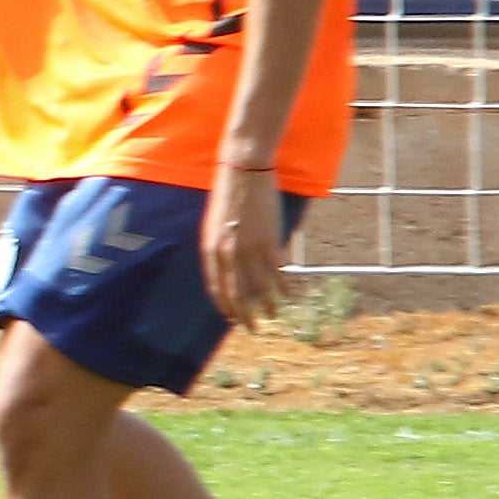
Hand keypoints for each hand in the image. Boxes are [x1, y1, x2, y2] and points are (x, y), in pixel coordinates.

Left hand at [201, 161, 284, 325]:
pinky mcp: (270, 241)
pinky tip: (287, 294)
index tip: (232, 317)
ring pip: (260, 287)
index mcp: (211, 248)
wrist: (244, 171)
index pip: (215, 286)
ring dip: (268, 304)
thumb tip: (229, 267)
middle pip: (236, 293)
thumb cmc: (229, 196)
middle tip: (253, 327)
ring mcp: (249, 248)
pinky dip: (283, 285)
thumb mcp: (216, 224)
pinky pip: (277, 271)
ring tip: (274, 314)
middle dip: (245, 314)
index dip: (224, 305)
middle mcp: (228, 253)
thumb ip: (221, 247)